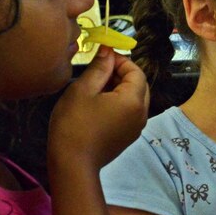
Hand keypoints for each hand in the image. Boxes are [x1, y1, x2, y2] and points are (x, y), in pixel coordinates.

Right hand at [48, 47, 147, 169]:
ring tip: (96, 86)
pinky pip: (130, 113)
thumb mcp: (83, 90)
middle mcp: (142, 114)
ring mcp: (137, 128)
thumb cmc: (74, 124)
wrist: (73, 163)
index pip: (137, 71)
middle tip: (99, 70)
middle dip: (122, 74)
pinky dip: (119, 103)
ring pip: (135, 99)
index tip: (101, 57)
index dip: (121, 60)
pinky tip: (99, 104)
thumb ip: (99, 68)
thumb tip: (108, 51)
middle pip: (140, 85)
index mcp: (134, 101)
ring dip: (120, 88)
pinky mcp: (128, 137)